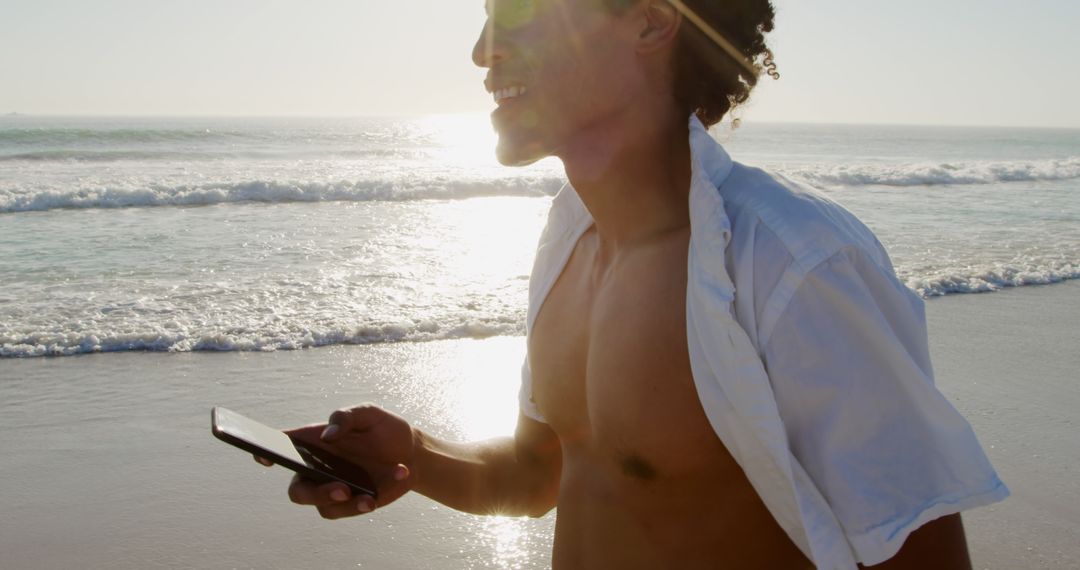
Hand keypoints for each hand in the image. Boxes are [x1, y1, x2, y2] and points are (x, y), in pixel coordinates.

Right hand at [255, 404, 415, 519]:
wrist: (410, 451)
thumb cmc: (382, 429)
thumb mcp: (368, 413)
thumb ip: (346, 417)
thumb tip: (328, 435)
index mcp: (314, 443)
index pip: (283, 447)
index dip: (266, 453)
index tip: (264, 457)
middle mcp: (318, 470)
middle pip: (299, 490)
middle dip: (315, 494)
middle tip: (342, 489)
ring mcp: (334, 489)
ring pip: (325, 507)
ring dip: (349, 504)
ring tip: (370, 497)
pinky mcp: (354, 503)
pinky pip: (353, 509)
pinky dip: (371, 500)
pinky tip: (392, 481)